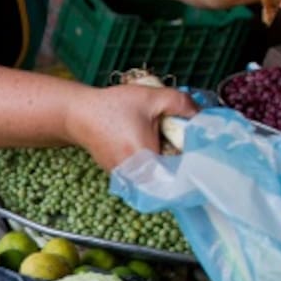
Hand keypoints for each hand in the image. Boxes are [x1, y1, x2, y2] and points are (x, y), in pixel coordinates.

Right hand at [66, 84, 198, 170]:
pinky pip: (145, 177)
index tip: (201, 151)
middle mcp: (135, 177)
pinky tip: (150, 147)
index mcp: (145, 159)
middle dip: (182, 165)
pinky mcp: (121, 177)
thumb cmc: (112, 106)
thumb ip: (181, 104)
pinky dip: (152, 166)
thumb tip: (202, 116)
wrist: (79, 114)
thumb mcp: (151, 98)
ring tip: (167, 145)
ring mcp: (126, 180)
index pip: (181, 177)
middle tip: (182, 144)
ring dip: (167, 166)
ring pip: (157, 181)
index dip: (195, 165)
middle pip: (171, 182)